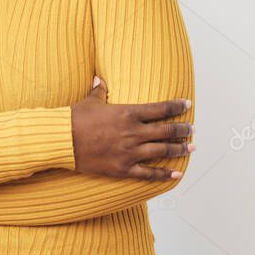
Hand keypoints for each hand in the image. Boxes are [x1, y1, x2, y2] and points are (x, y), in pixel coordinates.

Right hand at [70, 76, 193, 180]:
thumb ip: (100, 90)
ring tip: (191, 148)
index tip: (187, 105)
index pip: (160, 109)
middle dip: (183, 130)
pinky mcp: (123, 168)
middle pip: (167, 131)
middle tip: (193, 130)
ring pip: (162, 151)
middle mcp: (133, 132)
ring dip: (179, 149)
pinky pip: (149, 174)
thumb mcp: (90, 100)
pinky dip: (164, 174)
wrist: (62, 140)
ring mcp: (130, 152)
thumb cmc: (75, 117)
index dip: (176, 106)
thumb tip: (100, 79)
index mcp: (128, 113)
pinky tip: (177, 173)